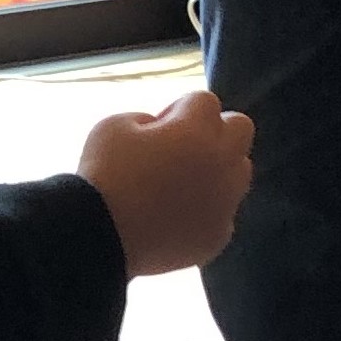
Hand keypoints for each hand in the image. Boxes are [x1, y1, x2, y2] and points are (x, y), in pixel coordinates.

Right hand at [79, 91, 253, 278]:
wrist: (100, 239)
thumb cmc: (103, 176)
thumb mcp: (113, 126)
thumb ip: (145, 118)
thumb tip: (159, 130)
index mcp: (196, 129)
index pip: (205, 101)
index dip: (178, 110)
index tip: (156, 129)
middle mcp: (221, 161)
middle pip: (240, 128)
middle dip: (216, 131)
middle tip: (183, 149)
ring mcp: (225, 201)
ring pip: (239, 172)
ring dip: (217, 171)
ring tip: (180, 187)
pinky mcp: (219, 235)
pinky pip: (223, 215)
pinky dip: (205, 213)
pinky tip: (175, 220)